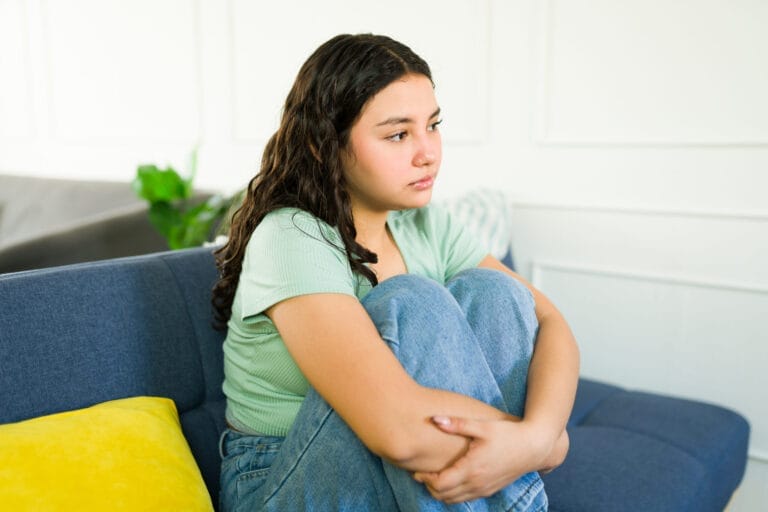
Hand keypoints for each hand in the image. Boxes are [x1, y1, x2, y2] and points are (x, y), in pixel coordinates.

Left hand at [412, 415, 562, 503]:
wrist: (534, 447)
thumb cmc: (508, 434)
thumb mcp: (482, 426)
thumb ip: (457, 424)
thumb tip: (434, 419)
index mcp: (471, 469)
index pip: (440, 484)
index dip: (425, 479)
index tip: (417, 470)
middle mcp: (476, 483)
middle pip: (444, 496)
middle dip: (429, 487)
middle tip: (422, 473)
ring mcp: (484, 489)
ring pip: (454, 500)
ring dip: (441, 492)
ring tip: (434, 477)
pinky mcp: (490, 490)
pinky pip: (466, 499)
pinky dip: (454, 494)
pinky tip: (451, 480)